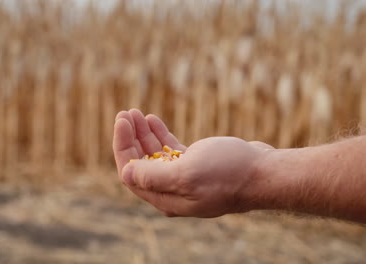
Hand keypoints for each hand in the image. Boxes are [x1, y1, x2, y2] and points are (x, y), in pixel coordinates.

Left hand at [113, 109, 273, 216]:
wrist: (265, 173)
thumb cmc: (228, 173)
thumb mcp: (187, 174)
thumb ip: (153, 176)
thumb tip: (125, 173)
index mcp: (165, 197)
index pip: (131, 173)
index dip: (123, 146)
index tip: (121, 121)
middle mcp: (172, 191)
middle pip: (140, 163)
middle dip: (131, 138)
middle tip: (126, 113)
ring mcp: (184, 179)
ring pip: (155, 156)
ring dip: (144, 134)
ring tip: (136, 114)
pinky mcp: (196, 167)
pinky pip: (170, 151)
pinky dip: (160, 136)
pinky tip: (153, 120)